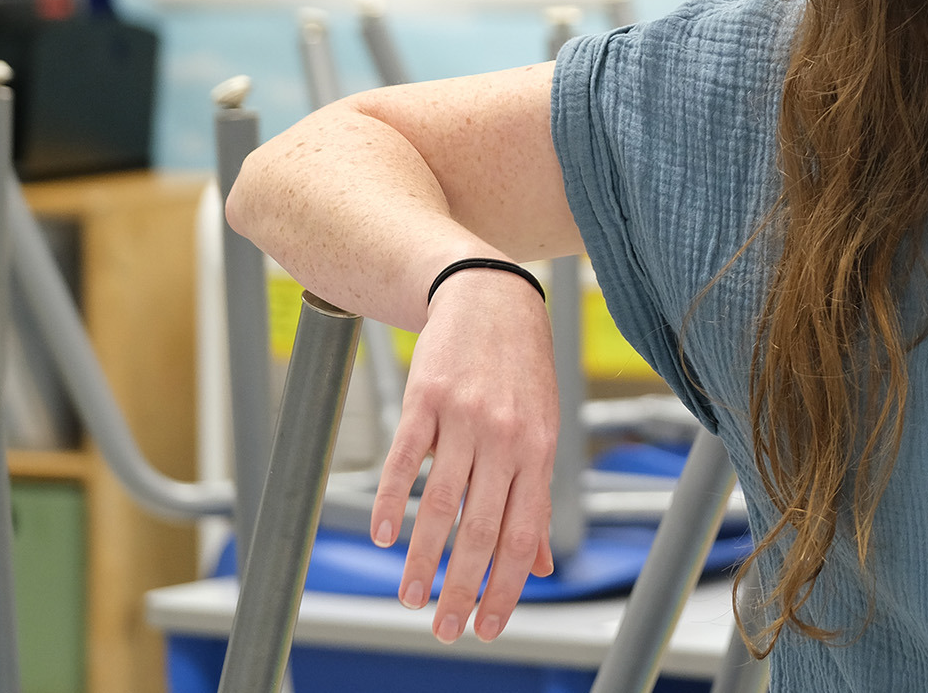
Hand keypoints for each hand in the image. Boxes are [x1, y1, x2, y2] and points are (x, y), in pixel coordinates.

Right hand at [372, 266, 560, 641]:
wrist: (492, 298)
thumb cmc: (520, 374)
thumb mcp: (541, 431)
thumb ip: (535, 498)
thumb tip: (542, 563)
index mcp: (539, 454)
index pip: (524, 535)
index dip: (507, 587)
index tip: (488, 627)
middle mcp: (507, 439)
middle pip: (482, 530)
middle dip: (461, 588)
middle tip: (443, 628)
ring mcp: (467, 418)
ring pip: (441, 503)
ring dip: (423, 558)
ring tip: (410, 596)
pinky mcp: (428, 399)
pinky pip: (406, 459)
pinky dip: (393, 501)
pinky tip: (385, 536)